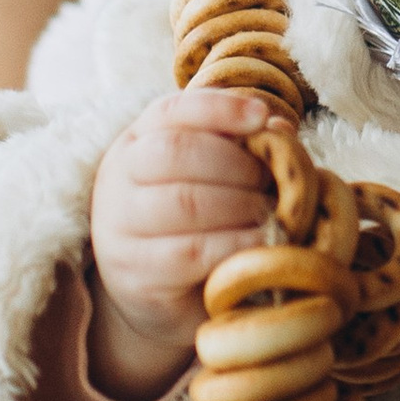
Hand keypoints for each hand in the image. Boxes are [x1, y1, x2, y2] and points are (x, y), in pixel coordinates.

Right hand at [87, 90, 279, 400]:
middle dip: (238, 164)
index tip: (261, 118)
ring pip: (185, 202)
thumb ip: (241, 148)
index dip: (220, 108)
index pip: (171, 110)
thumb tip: (280, 127)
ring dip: (242, 205)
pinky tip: (262, 244)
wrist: (151, 292)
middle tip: (273, 182)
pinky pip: (192, 252)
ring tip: (272, 214)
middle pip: (176, 151)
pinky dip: (237, 244)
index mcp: (137, 141)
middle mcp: (119, 177)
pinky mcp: (136, 274)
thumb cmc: (193, 222)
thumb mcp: (211, 176)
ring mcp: (120, 227)